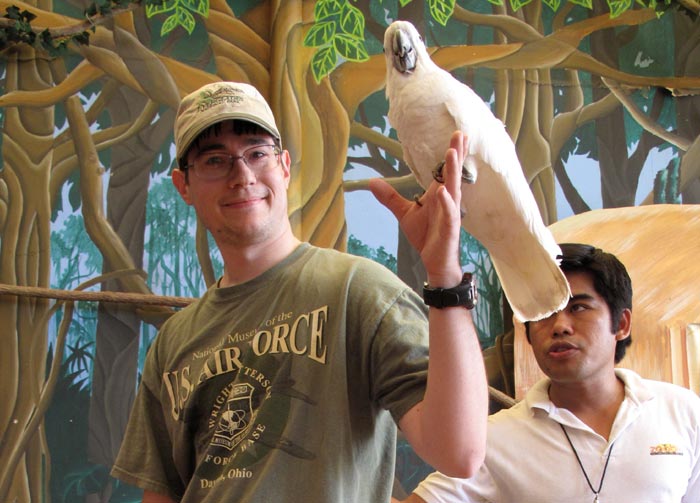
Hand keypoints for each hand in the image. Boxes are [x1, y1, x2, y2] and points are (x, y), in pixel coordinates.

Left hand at [370, 131, 465, 286]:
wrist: (435, 263)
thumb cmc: (426, 237)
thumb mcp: (405, 213)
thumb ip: (391, 197)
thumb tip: (372, 182)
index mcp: (439, 195)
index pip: (446, 170)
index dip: (452, 153)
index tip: (457, 133)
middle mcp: (448, 202)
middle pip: (453, 174)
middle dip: (457, 154)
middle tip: (460, 133)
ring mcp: (451, 215)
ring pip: (454, 190)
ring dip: (453, 172)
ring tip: (452, 153)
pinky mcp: (450, 230)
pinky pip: (450, 215)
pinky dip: (447, 203)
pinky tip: (444, 192)